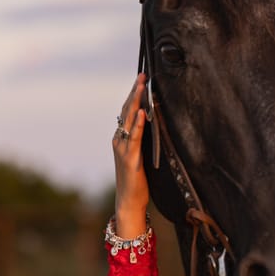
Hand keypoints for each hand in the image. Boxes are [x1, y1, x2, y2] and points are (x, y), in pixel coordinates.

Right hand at [112, 74, 149, 237]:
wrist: (129, 200)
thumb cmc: (138, 179)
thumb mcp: (142, 154)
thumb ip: (144, 139)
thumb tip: (155, 121)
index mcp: (122, 138)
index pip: (127, 111)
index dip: (134, 94)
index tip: (142, 78)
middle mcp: (120, 140)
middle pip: (126, 111)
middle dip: (135, 92)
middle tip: (143, 74)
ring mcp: (123, 149)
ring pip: (128, 120)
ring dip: (135, 102)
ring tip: (141, 86)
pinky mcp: (130, 159)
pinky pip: (134, 138)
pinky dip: (138, 125)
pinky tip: (142, 113)